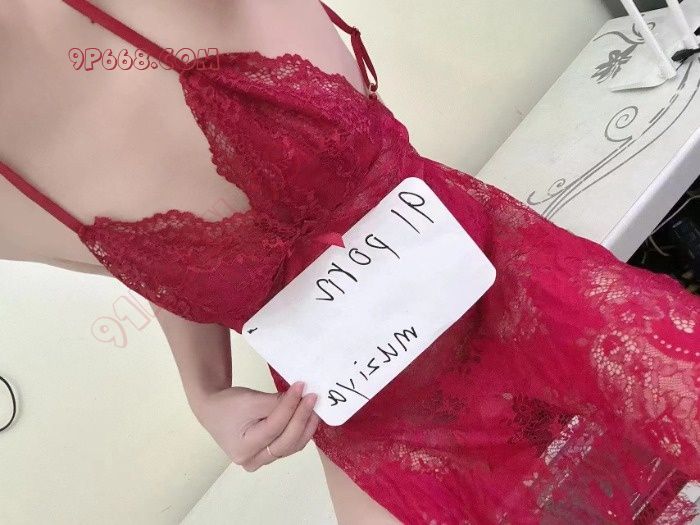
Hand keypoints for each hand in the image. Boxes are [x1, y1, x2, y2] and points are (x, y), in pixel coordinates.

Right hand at [192, 381, 319, 471]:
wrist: (214, 411)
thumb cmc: (229, 404)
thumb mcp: (250, 399)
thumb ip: (276, 402)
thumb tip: (300, 398)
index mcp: (243, 447)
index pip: (275, 426)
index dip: (291, 406)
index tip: (302, 387)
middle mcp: (252, 460)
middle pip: (286, 442)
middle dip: (302, 417)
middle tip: (312, 397)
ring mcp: (260, 461)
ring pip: (290, 446)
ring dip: (305, 426)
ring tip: (314, 407)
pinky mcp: (267, 456)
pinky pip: (288, 446)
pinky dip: (299, 431)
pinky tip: (307, 417)